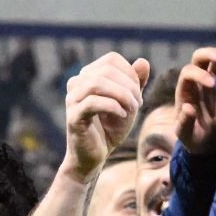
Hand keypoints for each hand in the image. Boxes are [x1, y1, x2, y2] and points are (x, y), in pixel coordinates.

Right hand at [65, 53, 150, 182]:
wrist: (95, 156)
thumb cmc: (110, 128)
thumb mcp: (129, 103)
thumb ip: (136, 83)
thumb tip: (143, 61)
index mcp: (88, 76)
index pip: (111, 60)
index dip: (130, 74)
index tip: (137, 94)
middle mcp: (76, 83)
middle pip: (106, 70)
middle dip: (128, 86)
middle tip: (138, 104)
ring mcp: (72, 99)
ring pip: (96, 83)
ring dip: (121, 95)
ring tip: (131, 109)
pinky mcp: (73, 117)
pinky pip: (92, 103)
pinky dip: (112, 107)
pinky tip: (122, 115)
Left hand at [175, 47, 215, 156]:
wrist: (208, 145)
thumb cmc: (194, 139)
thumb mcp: (186, 135)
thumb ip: (184, 123)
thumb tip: (188, 107)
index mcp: (185, 91)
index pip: (188, 73)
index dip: (199, 75)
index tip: (212, 84)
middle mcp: (197, 83)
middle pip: (198, 58)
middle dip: (208, 54)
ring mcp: (212, 82)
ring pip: (214, 61)